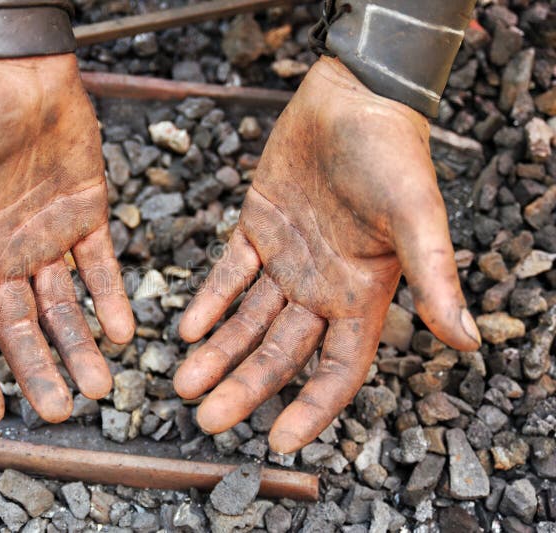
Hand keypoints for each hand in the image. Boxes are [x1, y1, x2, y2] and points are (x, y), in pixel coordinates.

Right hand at [0, 55, 134, 424]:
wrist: (20, 70)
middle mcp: (3, 256)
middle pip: (20, 330)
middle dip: (41, 371)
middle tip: (66, 410)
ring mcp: (46, 240)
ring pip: (64, 307)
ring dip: (82, 346)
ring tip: (103, 385)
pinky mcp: (85, 217)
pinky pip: (100, 267)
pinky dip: (113, 298)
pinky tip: (126, 330)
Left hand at [174, 56, 480, 452]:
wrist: (354, 94)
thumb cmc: (393, 151)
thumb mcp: (417, 214)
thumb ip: (434, 275)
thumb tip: (468, 341)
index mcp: (363, 295)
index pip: (338, 369)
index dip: (312, 407)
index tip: (279, 441)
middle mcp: (322, 287)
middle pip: (281, 353)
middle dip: (244, 387)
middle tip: (206, 418)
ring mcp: (287, 261)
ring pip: (247, 320)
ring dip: (217, 352)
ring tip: (184, 382)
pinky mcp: (257, 229)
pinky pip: (230, 273)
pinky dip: (208, 299)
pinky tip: (187, 327)